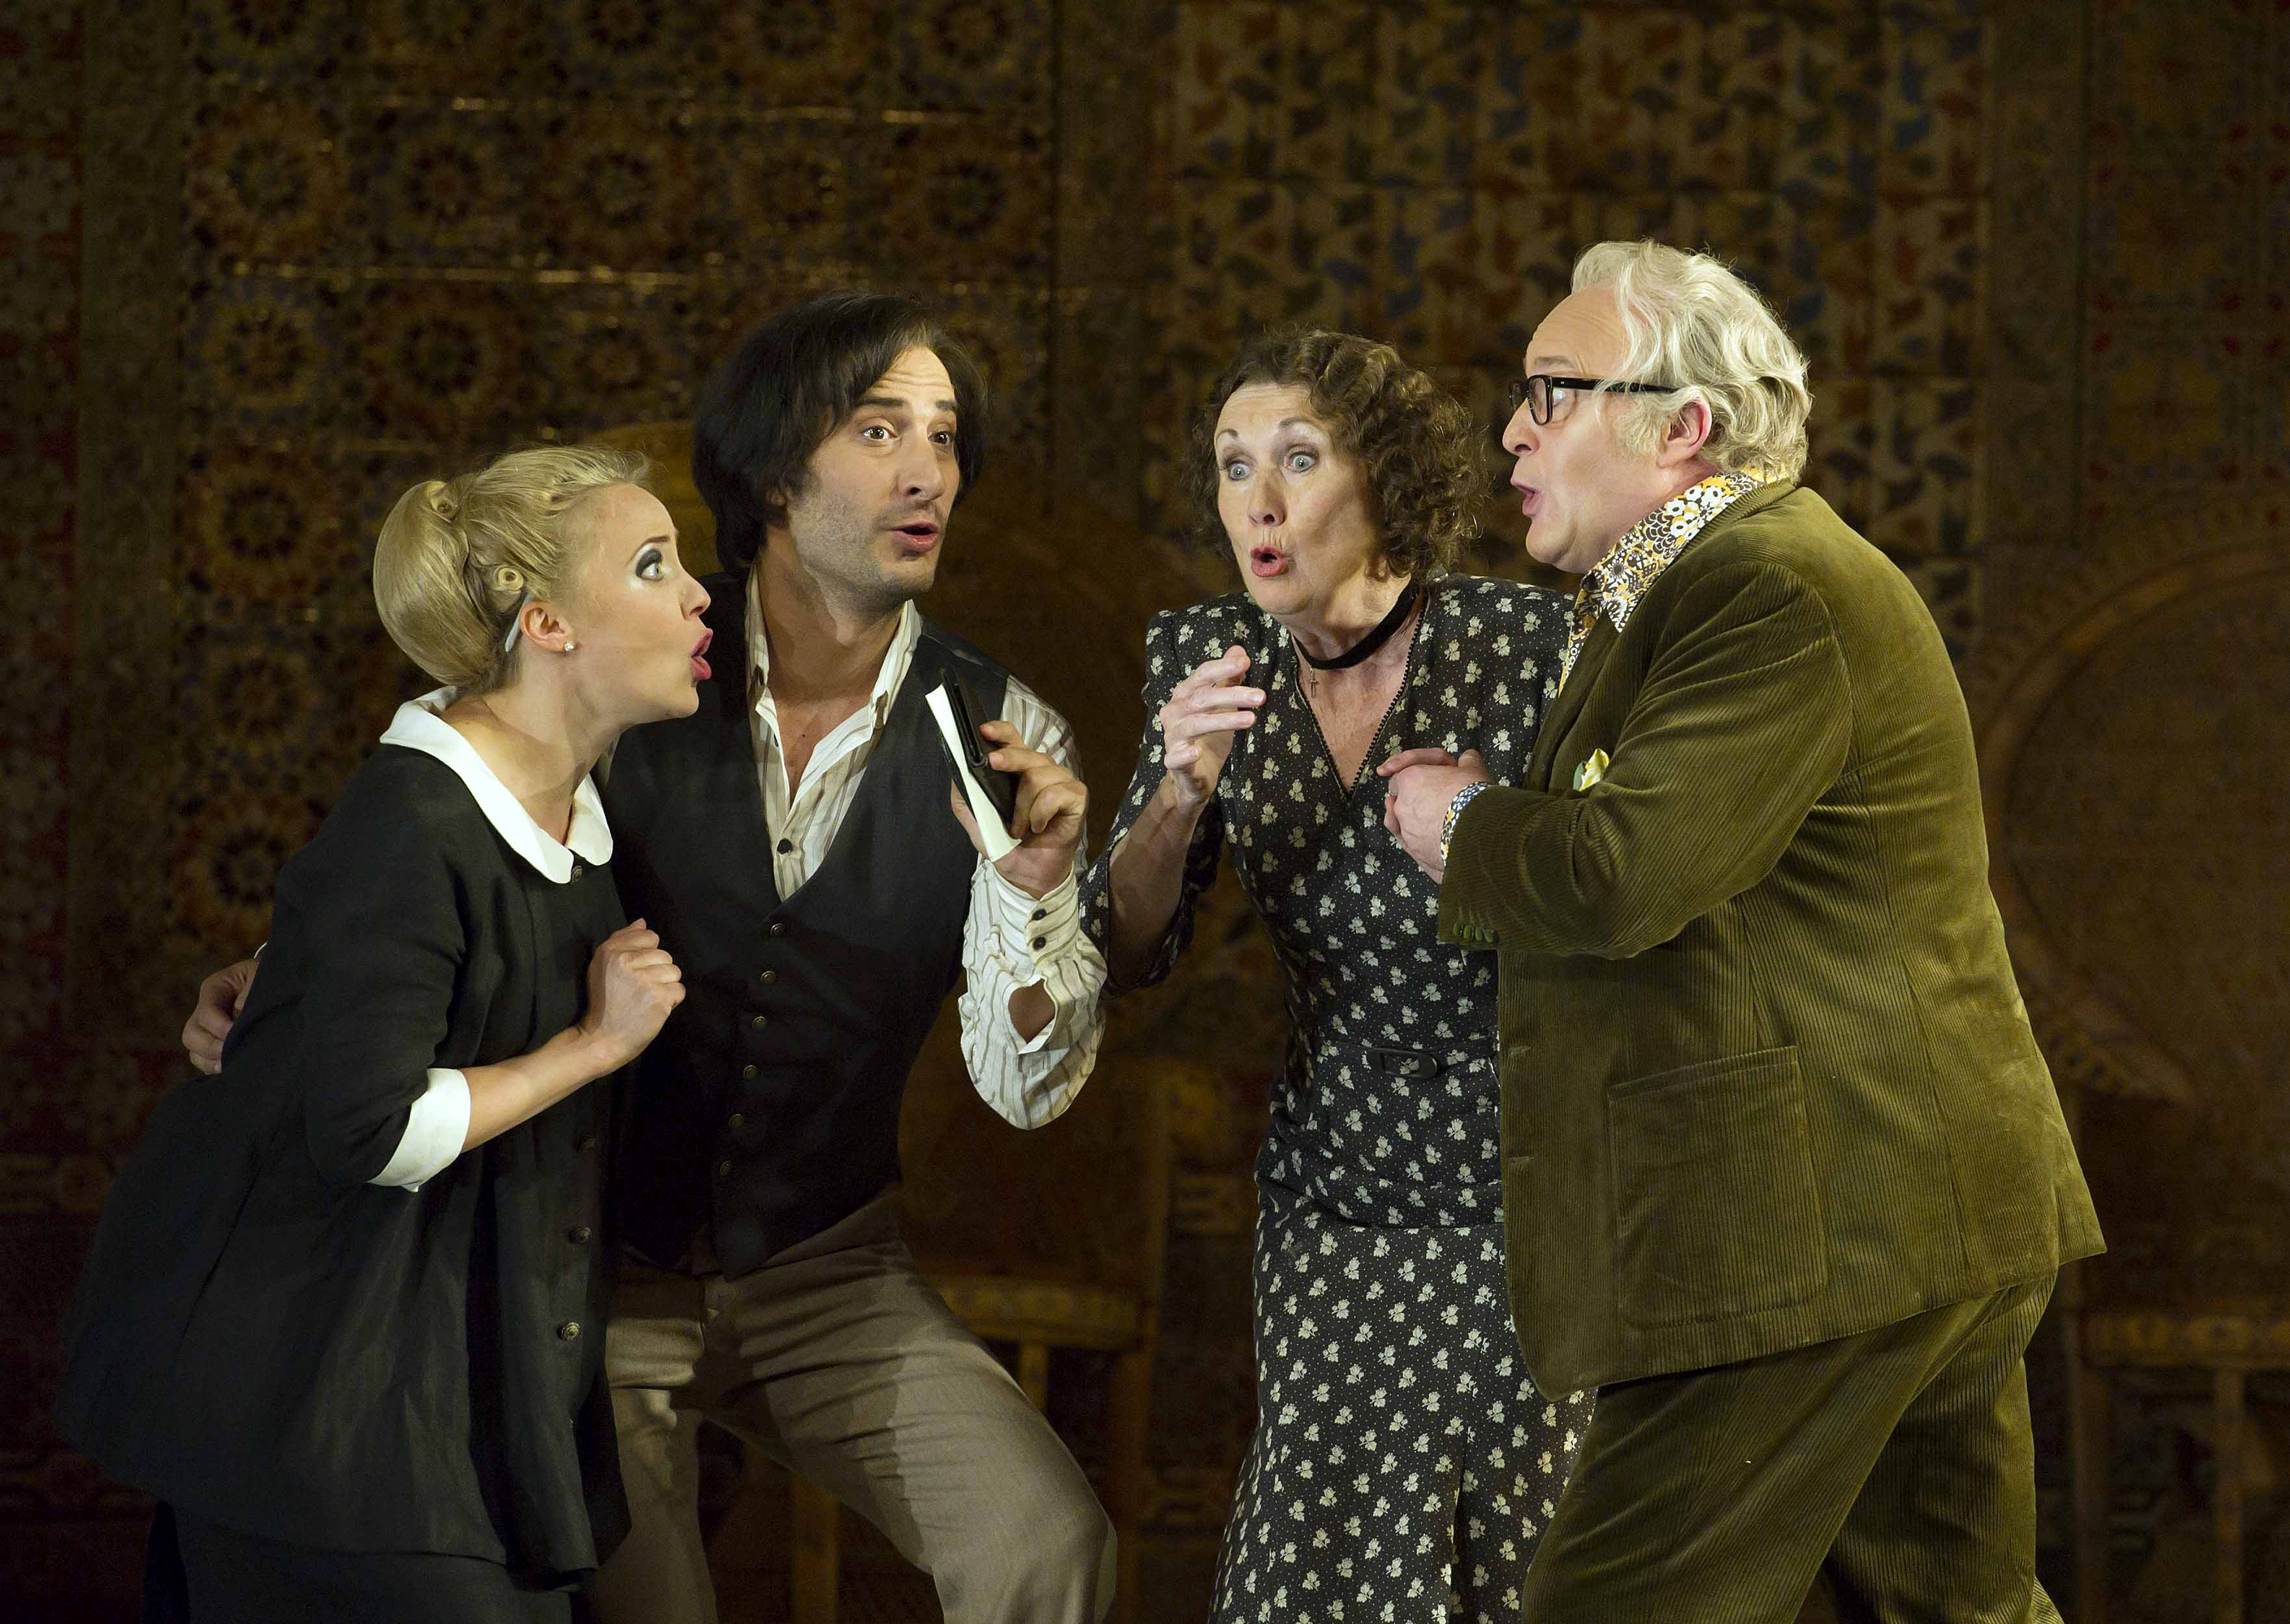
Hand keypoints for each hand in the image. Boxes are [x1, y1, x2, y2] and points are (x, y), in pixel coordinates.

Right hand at [183, 957, 258, 1074]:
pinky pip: (206, 1062)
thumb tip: (239, 1016)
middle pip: (191, 1035)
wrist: (279, 982)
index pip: (207, 1013)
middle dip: (210, 1047)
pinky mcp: (216, 1045)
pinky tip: (232, 1069)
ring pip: (195, 1052)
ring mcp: (208, 1029)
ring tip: (231, 1065)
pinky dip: (215, 1068)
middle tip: (231, 1053)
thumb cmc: (268, 977)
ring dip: (211, 1061)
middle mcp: (205, 1010)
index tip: (238, 1033)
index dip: (220, 1027)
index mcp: (214, 989)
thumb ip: (250, 994)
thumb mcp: (260, 976)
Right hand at [575, 920, 684, 1071]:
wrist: (600, 1040)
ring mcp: (644, 980)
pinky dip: (671, 1001)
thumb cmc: (604, 1003)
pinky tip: (654, 1008)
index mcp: (611, 951)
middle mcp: (627, 962)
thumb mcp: (601, 967)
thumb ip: (622, 940)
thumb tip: (642, 921)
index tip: (634, 973)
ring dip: (665, 987)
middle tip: (639, 991)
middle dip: (657, 972)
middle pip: (665, 955)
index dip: (647, 956)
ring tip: (646, 999)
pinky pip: (679, 990)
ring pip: (674, 972)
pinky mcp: (659, 998)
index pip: (650, 937)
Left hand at [948, 721, 1088, 898]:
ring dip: (1023, 806)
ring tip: (1020, 827)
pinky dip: (1040, 813)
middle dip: (1008, 758)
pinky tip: (1039, 827)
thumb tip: (956, 775)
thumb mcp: (978, 824)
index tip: (984, 731)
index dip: (1001, 731)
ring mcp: (1063, 782)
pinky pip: (1054, 794)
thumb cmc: (1007, 847)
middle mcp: (1043, 771)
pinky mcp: (1077, 798)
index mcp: (1020, 771)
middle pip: (1028, 753)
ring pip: (1039, 776)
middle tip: (992, 764)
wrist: (1028, 875)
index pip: (1014, 739)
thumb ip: (966, 800)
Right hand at [1158, 645, 1264, 810]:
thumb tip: (1240, 651)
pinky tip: (1197, 751)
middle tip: (1260, 696)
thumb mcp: (1221, 707)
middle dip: (1232, 695)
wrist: (1191, 777)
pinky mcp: (1174, 763)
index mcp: (1184, 696)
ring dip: (1223, 720)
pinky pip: (1175, 757)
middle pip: (1202, 698)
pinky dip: (1185, 754)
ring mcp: (1172, 738)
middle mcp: (1174, 713)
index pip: (1201, 675)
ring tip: (1251, 719)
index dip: (1221, 668)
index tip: (1245, 662)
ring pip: (1195, 724)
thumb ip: (1228, 680)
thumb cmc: (1207, 737)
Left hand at [1378, 747, 1489, 881]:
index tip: (1430, 771)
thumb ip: (1466, 760)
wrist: (1480, 835)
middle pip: (1399, 794)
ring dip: (1410, 813)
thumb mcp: (1473, 769)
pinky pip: (1407, 840)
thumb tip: (1467, 759)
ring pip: (1399, 819)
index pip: (1404, 769)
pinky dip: (1414, 835)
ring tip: (1424, 811)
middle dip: (1411, 790)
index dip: (1420, 767)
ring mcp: (1404, 830)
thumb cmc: (1473, 796)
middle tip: (1430, 790)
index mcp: (1409, 779)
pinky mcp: (1413, 851)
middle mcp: (1400, 805)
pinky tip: (1421, 833)